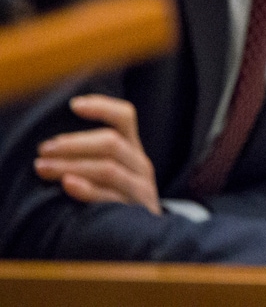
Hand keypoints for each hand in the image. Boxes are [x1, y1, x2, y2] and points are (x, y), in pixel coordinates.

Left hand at [33, 94, 160, 214]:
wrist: (141, 240)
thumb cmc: (113, 201)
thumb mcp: (108, 174)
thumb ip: (90, 155)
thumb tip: (51, 142)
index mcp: (132, 149)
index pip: (125, 117)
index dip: (102, 107)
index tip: (73, 105)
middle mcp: (140, 164)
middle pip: (111, 142)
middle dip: (73, 144)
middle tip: (43, 149)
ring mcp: (140, 188)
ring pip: (108, 168)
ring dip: (71, 165)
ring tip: (43, 168)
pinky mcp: (136, 211)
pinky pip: (110, 197)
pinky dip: (87, 189)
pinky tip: (67, 185)